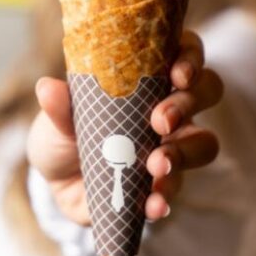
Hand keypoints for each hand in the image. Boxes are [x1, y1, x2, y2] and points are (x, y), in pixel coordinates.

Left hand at [27, 31, 222, 224]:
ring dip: (183, 153)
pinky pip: (178, 189)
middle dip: (187, 103)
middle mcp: (171, 106)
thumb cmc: (63, 134)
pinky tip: (153, 204)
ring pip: (204, 142)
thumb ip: (58, 107)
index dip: (190, 57)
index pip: (185, 52)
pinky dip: (166, 198)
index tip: (177, 73)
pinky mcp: (165, 184)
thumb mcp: (55, 120)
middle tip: (160, 120)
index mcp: (148, 76)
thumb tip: (48, 88)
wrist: (57, 183)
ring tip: (156, 166)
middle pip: (207, 91)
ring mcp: (174, 145)